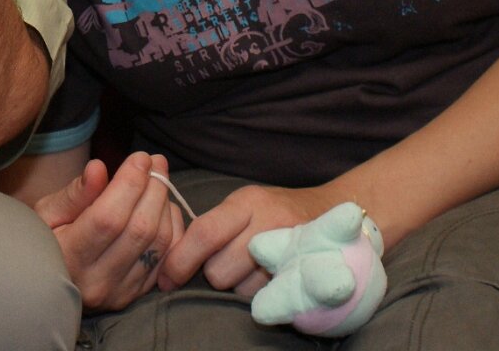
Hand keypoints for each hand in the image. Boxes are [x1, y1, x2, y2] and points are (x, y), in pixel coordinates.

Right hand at [32, 152, 185, 311]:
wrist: (48, 283)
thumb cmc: (45, 240)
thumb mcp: (47, 213)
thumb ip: (75, 193)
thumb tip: (98, 168)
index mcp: (69, 259)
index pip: (108, 217)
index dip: (129, 183)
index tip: (139, 157)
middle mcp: (97, 281)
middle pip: (139, 228)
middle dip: (154, 188)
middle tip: (154, 162)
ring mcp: (121, 292)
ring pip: (159, 242)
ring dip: (165, 204)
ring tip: (158, 178)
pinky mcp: (138, 294)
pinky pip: (169, 257)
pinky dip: (172, 226)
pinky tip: (163, 206)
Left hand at [158, 183, 342, 297]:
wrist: (333, 210)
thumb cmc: (274, 211)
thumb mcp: (243, 205)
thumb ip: (213, 225)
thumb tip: (172, 255)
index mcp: (246, 202)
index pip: (204, 232)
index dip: (180, 261)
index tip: (166, 279)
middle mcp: (268, 221)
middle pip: (220, 270)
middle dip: (215, 275)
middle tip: (228, 263)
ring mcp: (290, 247)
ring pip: (241, 289)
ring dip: (239, 286)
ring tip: (253, 267)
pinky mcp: (305, 271)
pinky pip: (266, 297)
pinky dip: (260, 293)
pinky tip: (268, 276)